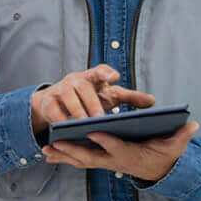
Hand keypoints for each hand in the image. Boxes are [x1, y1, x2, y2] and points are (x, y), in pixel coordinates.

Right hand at [30, 65, 155, 132]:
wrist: (57, 101)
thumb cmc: (88, 97)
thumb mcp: (109, 96)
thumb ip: (129, 97)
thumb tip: (152, 101)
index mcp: (92, 76)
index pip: (100, 70)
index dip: (107, 73)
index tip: (115, 77)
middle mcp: (76, 80)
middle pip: (83, 87)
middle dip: (91, 102)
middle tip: (99, 118)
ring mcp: (60, 89)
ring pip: (68, 98)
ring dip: (76, 112)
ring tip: (84, 125)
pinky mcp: (48, 101)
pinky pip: (53, 111)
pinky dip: (59, 121)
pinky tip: (66, 130)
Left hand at [42, 123, 199, 182]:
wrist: (159, 171)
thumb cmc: (165, 154)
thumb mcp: (176, 145)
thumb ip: (182, 136)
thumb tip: (193, 124)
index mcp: (132, 154)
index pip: (118, 148)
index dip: (106, 142)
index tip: (94, 133)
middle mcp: (115, 161)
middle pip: (92, 157)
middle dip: (73, 151)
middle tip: (56, 144)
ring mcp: (106, 163)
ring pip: (81, 160)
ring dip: (63, 156)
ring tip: (45, 149)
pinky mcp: (100, 161)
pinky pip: (80, 160)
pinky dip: (64, 158)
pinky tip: (49, 154)